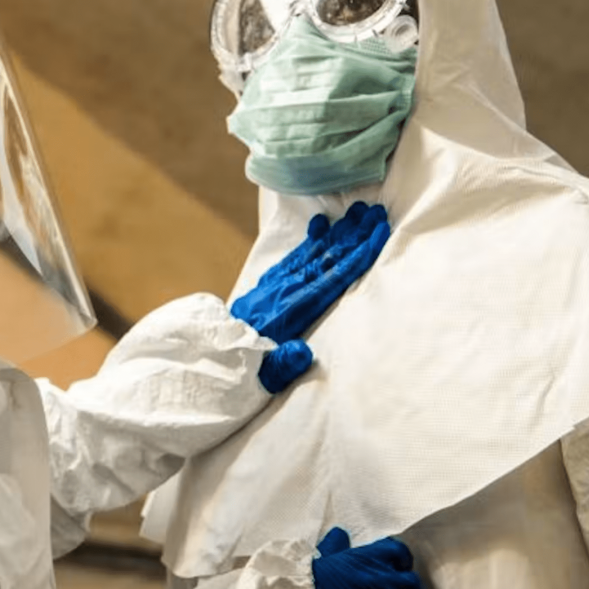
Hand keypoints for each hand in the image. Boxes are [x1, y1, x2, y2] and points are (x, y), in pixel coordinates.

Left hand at [230, 202, 388, 391]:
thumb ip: (283, 364)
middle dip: (352, 236)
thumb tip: (302, 352)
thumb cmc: (245, 370)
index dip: (356, 257)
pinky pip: (292, 257)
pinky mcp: (266, 284)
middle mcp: (283, 293)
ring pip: (310, 254)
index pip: (330, 280)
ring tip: (356, 212)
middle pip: (325, 259)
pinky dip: (309, 241)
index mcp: (289, 313)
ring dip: (336, 233)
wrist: (211, 357)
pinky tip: (320, 225)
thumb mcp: (264, 376)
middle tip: (374, 212)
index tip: (377, 234)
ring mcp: (273, 286)